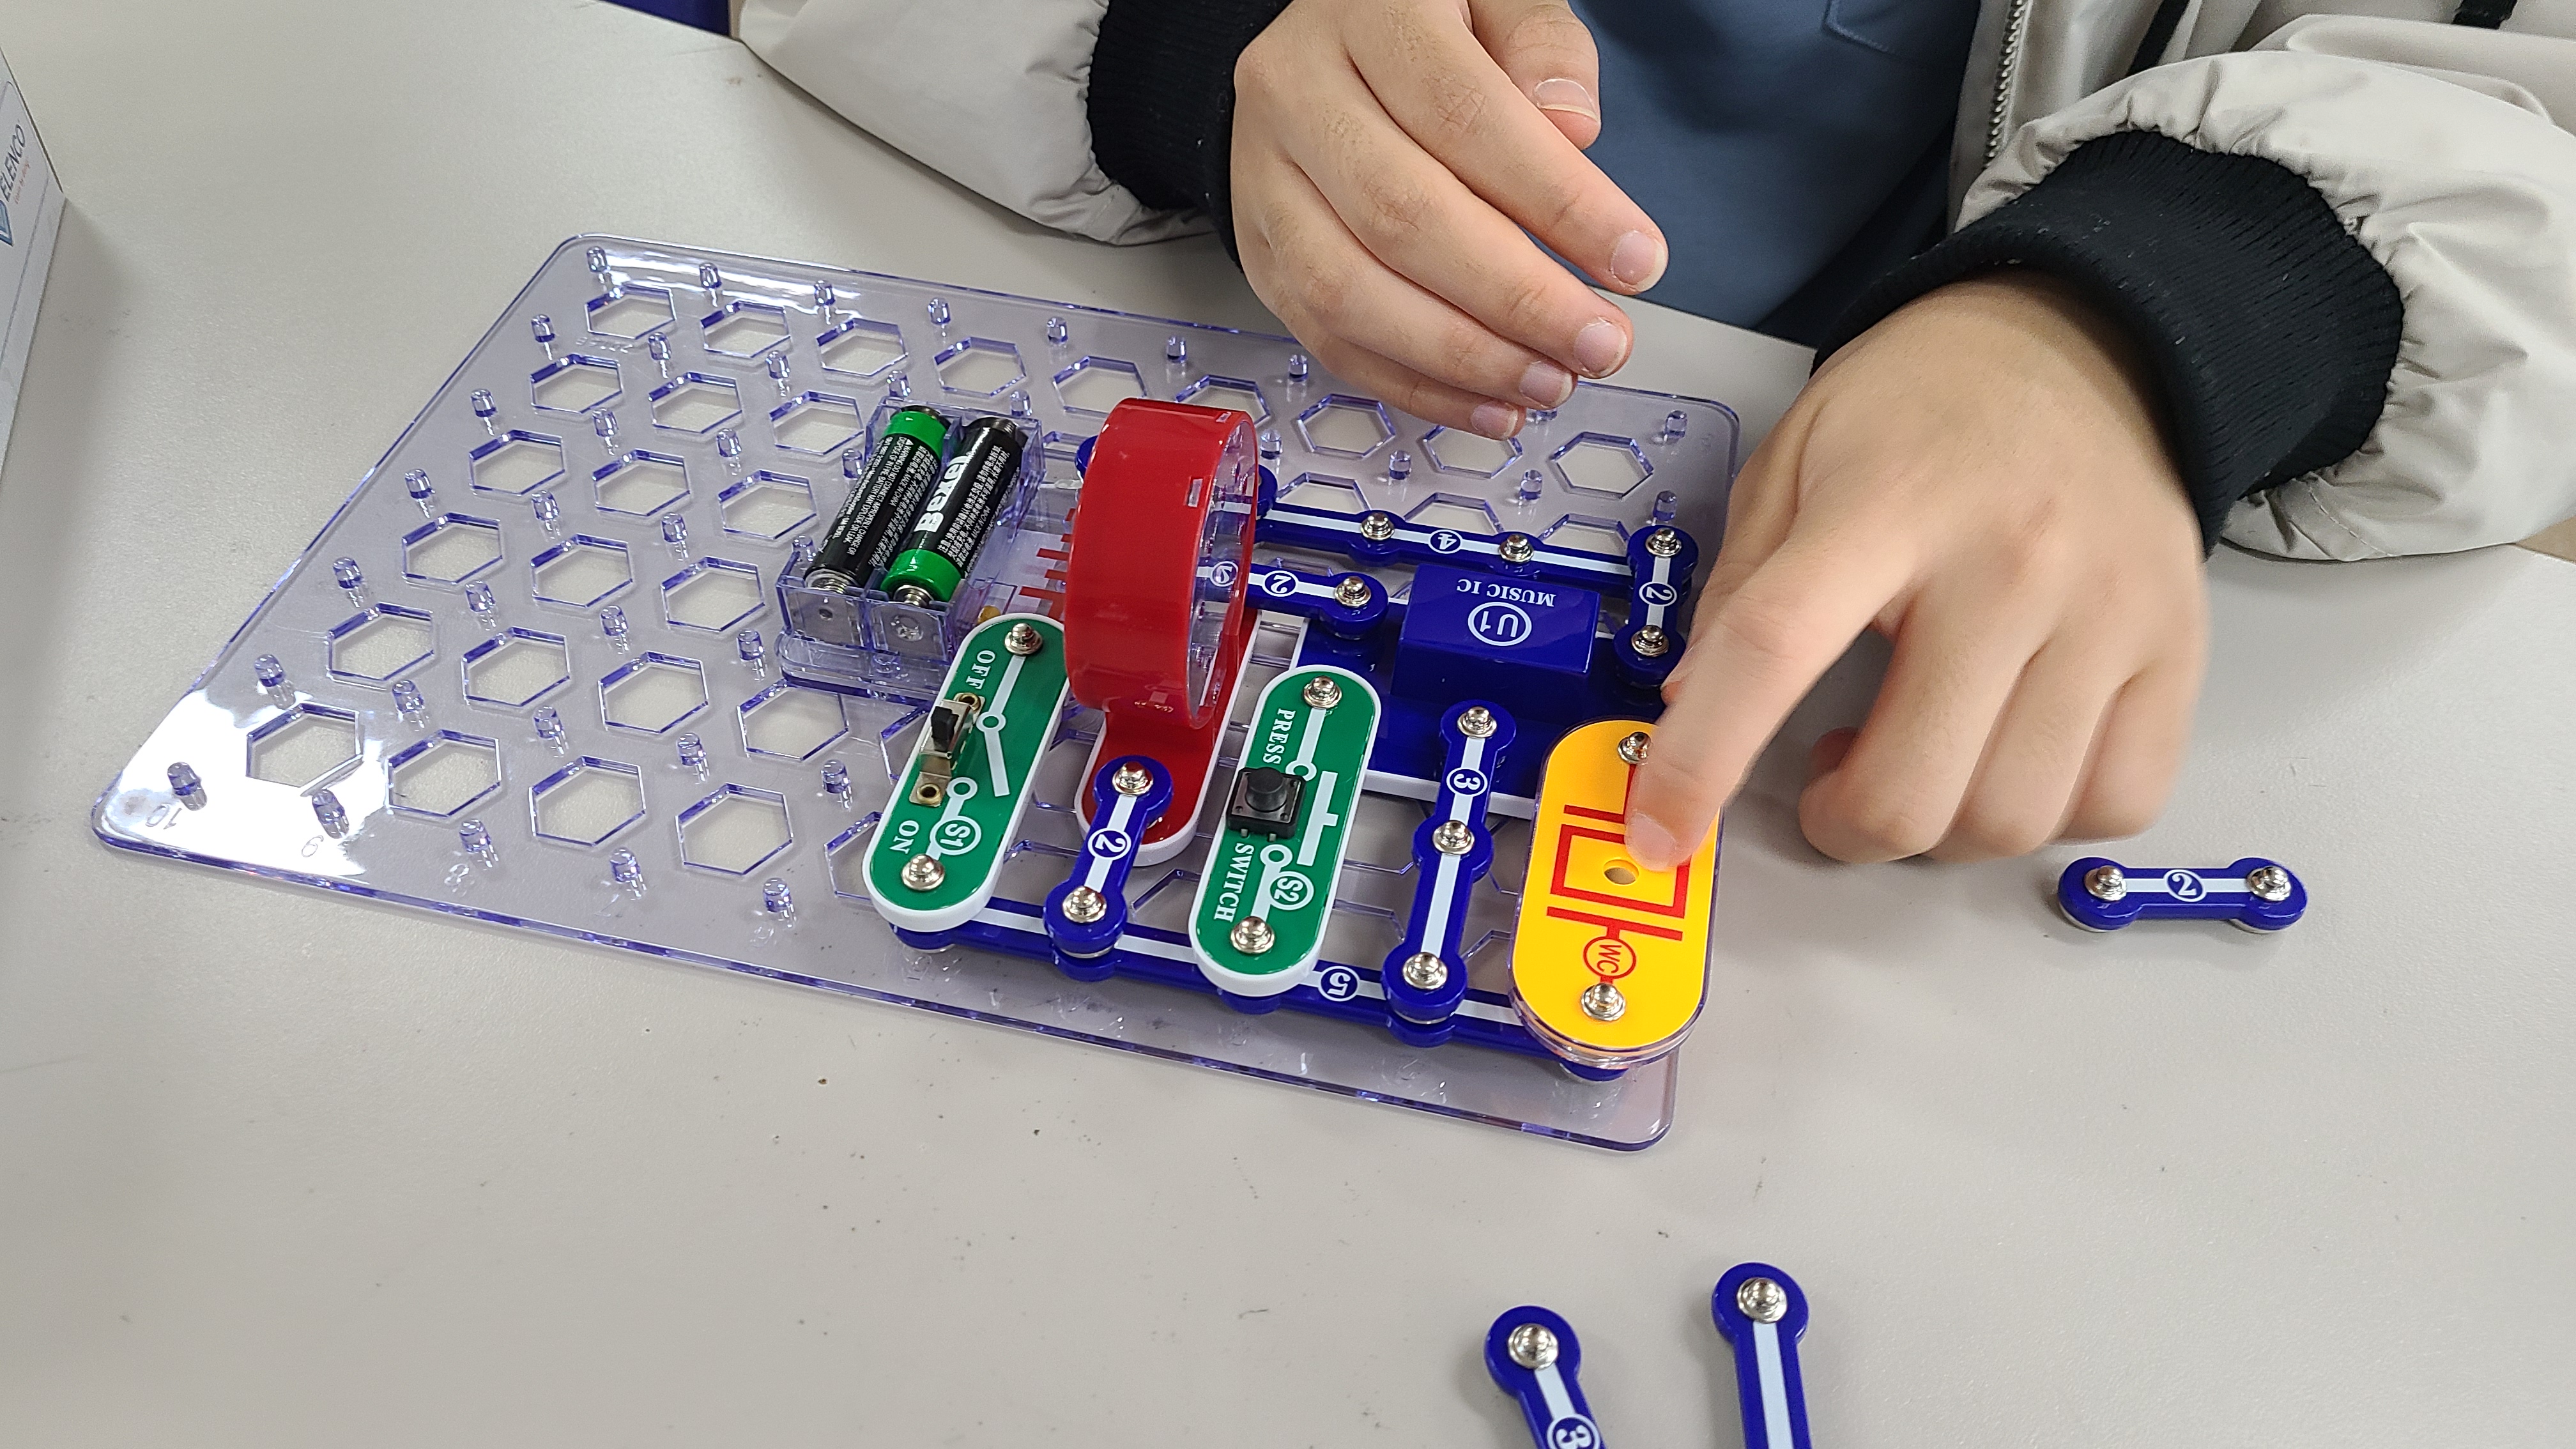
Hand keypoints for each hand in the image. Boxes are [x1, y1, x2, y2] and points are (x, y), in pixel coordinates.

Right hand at [1230, 0, 1667, 437]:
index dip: (1557, 201)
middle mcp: (1296, 94)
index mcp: (1366, 14)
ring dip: (1463, 358)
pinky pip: (1325, 337)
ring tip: (1550, 381)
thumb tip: (1572, 128)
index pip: (1464, 116)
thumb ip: (1544, 48)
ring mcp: (1264, 179)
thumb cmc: (1423, 25)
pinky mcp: (1261, 251)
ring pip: (1349, 291)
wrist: (1316, 42)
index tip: (1634, 259)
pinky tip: (1489, 403)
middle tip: (1599, 341)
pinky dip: (1414, 385)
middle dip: (1517, 300)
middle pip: (1403, 215)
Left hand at [1627, 273, 2207, 867]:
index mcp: (1887, 505)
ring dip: (1935, 830)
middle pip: (1907, 788)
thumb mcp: (1794, 458)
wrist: (2086, 342)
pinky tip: (2002, 759)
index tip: (1659, 833)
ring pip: (2006, 819)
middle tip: (1824, 780)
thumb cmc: (1925, 408)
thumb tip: (1693, 707)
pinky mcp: (2176, 652)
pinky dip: (2043, 817)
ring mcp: (2106, 616)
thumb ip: (1738, 587)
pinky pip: (2112, 802)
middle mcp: (2010, 565)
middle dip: (1839, 824)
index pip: (1776, 648)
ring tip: (1912, 754)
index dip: (1702, 760)